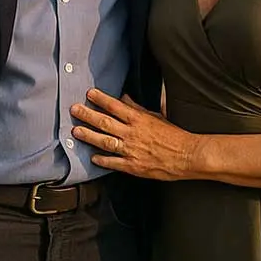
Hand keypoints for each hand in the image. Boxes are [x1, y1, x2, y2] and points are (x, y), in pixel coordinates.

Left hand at [70, 88, 203, 180]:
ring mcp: (131, 150)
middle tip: (74, 110)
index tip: (89, 94)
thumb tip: (124, 98)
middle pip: (105, 122)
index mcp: (138, 119)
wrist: (186, 155)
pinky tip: (92, 157)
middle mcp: (132, 133)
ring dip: (89, 136)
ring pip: (105, 141)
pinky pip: (113, 162)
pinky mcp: (133, 166)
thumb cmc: (173, 135)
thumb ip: (137, 108)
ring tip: (76, 131)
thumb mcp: (155, 116)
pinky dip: (102, 160)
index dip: (100, 99)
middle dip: (87, 115)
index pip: (115, 106)